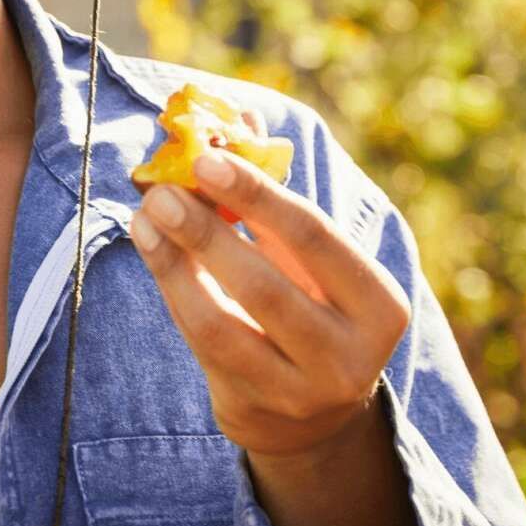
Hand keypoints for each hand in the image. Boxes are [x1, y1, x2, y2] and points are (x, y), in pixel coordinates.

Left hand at [129, 113, 412, 461]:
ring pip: (223, 323)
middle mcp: (349, 356)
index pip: (314, 238)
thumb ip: (275, 193)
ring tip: (145, 216)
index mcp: (379, 304)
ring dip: (175, 262)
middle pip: (266, 286)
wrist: (310, 409)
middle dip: (207, 232)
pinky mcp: (251, 408)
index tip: (207, 159)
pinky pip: (200, 344)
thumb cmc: (310, 302)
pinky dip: (172, 290)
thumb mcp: (309, 255)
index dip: (258, 196)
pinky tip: (152, 249)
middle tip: (163, 189)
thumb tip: (236, 116)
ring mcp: (298, 392)